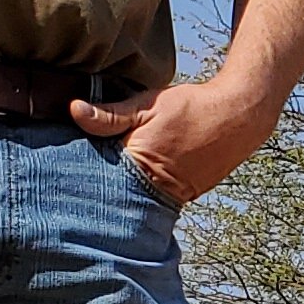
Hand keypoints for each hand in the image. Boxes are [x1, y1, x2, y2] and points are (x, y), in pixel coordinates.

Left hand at [71, 76, 273, 206]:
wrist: (238, 117)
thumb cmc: (191, 108)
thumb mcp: (146, 104)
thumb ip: (109, 114)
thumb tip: (74, 110)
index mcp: (139, 166)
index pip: (97, 178)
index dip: (81, 173)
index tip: (64, 169)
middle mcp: (156, 189)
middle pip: (116, 195)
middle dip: (100, 186)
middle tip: (79, 181)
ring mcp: (174, 197)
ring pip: (137, 199)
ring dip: (124, 190)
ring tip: (108, 180)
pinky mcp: (186, 198)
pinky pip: (156, 198)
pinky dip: (145, 190)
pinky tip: (138, 178)